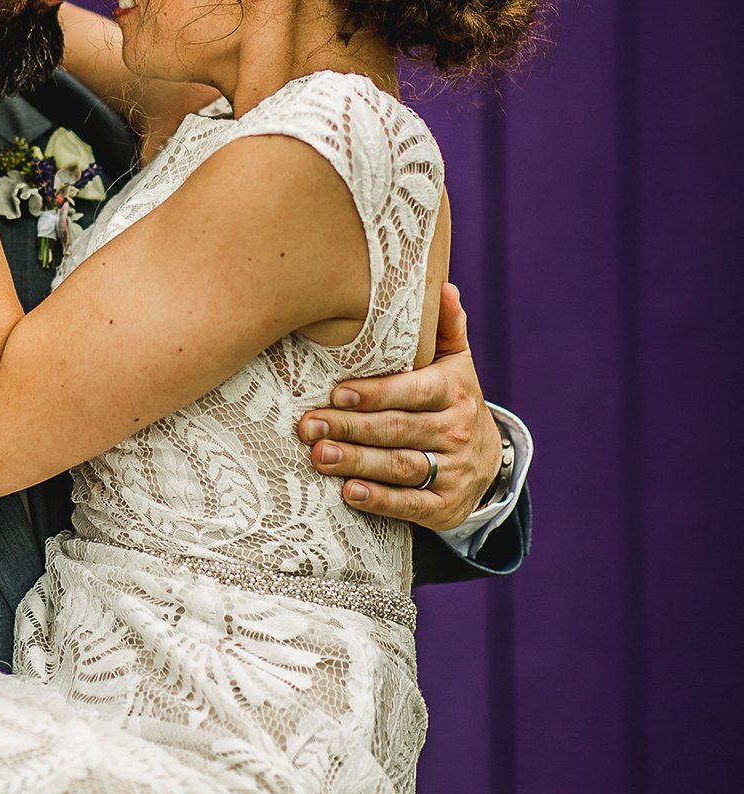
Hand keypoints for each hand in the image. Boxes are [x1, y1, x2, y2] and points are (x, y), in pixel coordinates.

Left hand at [295, 284, 503, 530]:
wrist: (485, 461)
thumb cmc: (450, 401)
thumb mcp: (454, 363)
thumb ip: (445, 328)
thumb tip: (442, 285)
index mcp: (454, 391)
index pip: (413, 392)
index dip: (375, 394)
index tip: (337, 394)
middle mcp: (456, 431)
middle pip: (398, 429)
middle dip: (350, 428)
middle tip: (309, 425)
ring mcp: (453, 472)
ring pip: (401, 466)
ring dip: (357, 462)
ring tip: (319, 455)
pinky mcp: (445, 508)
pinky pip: (410, 505)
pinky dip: (379, 500)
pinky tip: (349, 491)